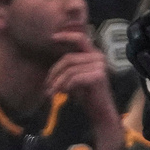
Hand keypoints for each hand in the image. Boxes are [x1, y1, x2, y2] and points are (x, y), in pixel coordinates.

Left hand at [49, 31, 123, 149]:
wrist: (101, 114)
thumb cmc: (88, 97)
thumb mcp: (77, 77)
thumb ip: (70, 66)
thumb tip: (55, 60)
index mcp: (95, 55)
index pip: (80, 39)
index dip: (66, 36)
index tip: (52, 38)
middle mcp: (99, 58)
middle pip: (68, 58)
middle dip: (55, 72)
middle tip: (48, 87)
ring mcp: (100, 66)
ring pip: (69, 69)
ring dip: (57, 82)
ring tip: (53, 93)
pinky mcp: (98, 76)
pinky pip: (74, 77)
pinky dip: (66, 86)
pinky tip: (64, 94)